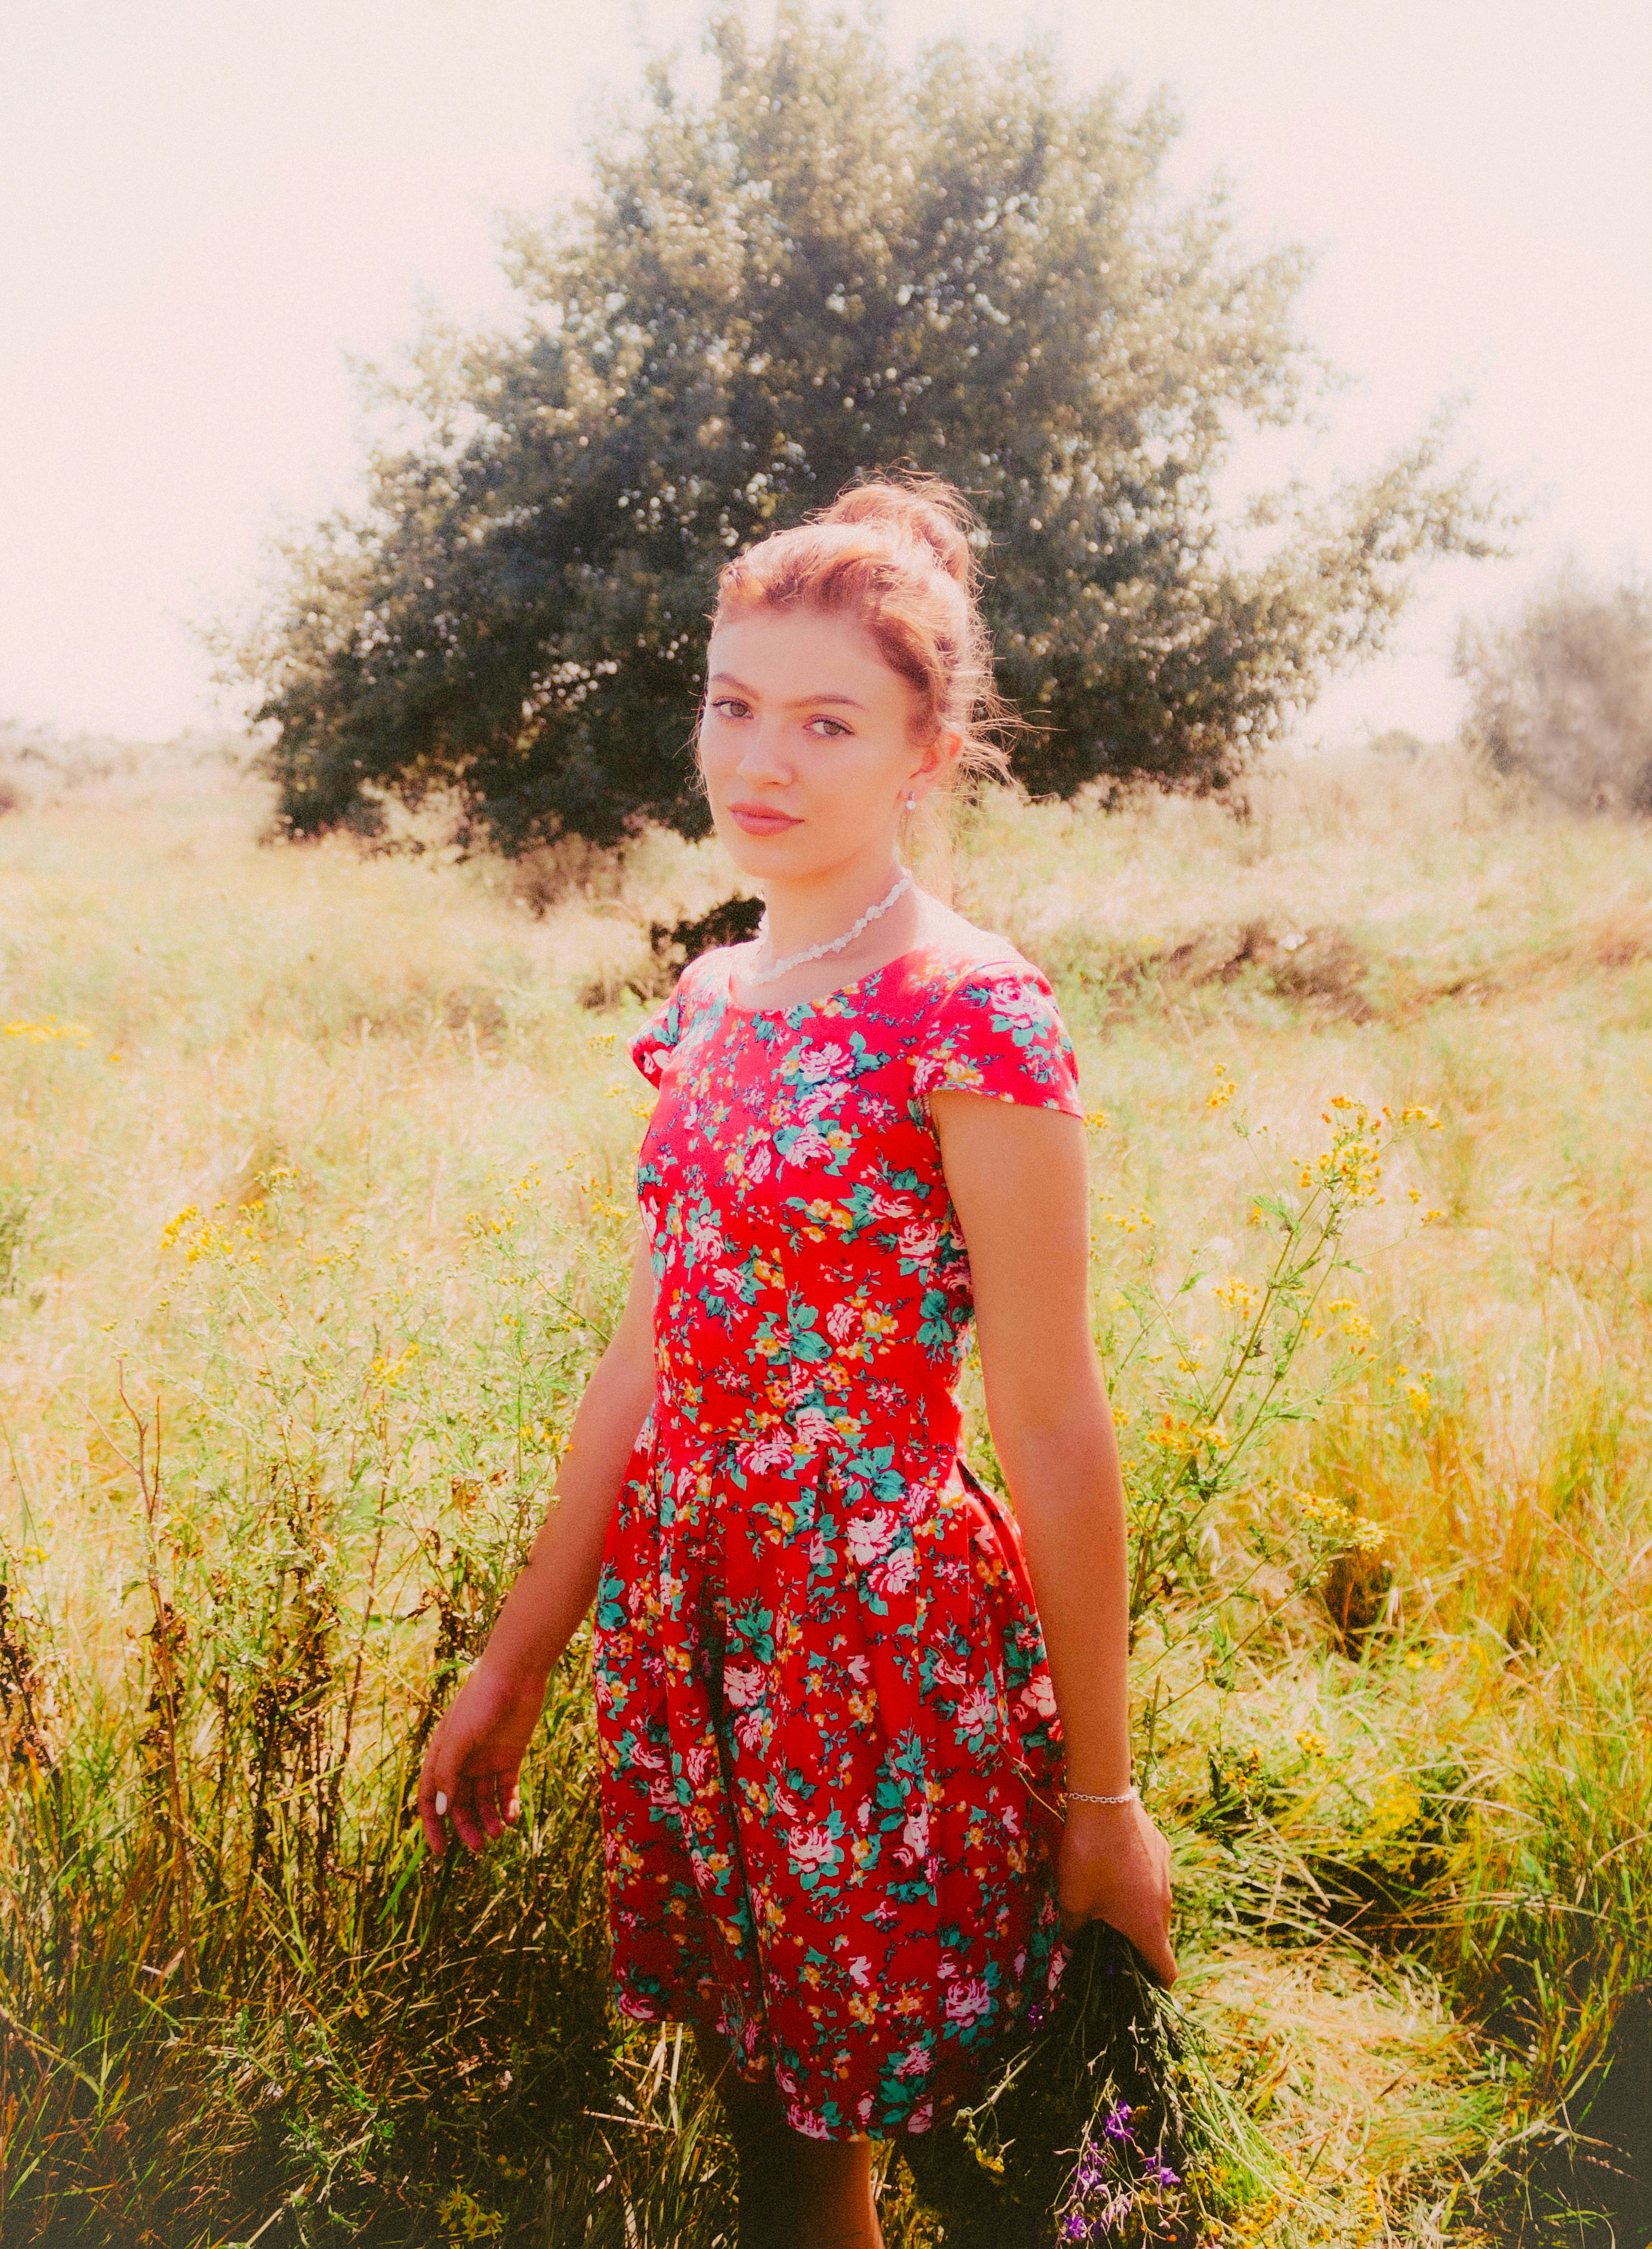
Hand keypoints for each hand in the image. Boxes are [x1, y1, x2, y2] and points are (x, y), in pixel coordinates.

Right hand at [418, 1661, 546, 1857]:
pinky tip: (512, 1818)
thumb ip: (448, 1774)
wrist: (516, 1675)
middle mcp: (463, 1761)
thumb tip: (441, 1811)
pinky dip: (508, 1805)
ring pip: (483, 1800)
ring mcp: (486, 1759)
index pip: (431, 1798)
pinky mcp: (510, 1755)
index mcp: (442, 1755)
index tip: (440, 1852)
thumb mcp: (458, 1738)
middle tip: (479, 1847)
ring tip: (499, 1833)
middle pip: (459, 1804)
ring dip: (489, 1819)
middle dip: (467, 1827)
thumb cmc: (480, 1702)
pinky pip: (506, 1789)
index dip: (433, 1826)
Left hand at [1056, 1798, 1176, 1986]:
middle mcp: (1164, 1904)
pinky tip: (1112, 1866)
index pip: (1167, 1971)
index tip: (1140, 1986)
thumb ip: (1074, 1933)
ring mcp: (1166, 1874)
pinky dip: (1138, 1881)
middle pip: (1157, 1936)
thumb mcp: (1073, 1902)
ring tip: (1108, 1899)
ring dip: (1137, 1909)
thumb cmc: (1088, 1860)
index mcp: (1148, 1927)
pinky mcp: (1162, 1848)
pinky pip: (1152, 1876)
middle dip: (1137, 1944)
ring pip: (1154, 1903)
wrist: (1104, 1803)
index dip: (1156, 1985)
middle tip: (1109, 1940)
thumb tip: (1072, 1949)